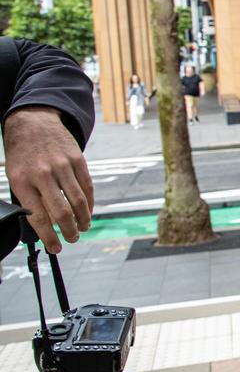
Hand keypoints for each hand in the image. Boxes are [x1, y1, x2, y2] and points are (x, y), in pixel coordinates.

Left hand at [2, 107, 93, 252]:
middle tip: (72, 239)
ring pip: (78, 201)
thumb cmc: (22, 155)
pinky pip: (87, 186)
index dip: (49, 237)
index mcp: (23, 182)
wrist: (33, 123)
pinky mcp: (77, 159)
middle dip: (70, 231)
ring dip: (83, 219)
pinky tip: (88, 211)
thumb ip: (30, 199)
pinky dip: (90, 202)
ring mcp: (62, 166)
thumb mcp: (16, 177)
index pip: (38, 217)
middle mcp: (43, 174)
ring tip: (83, 228)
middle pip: (62, 212)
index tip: (56, 248)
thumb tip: (48, 224)